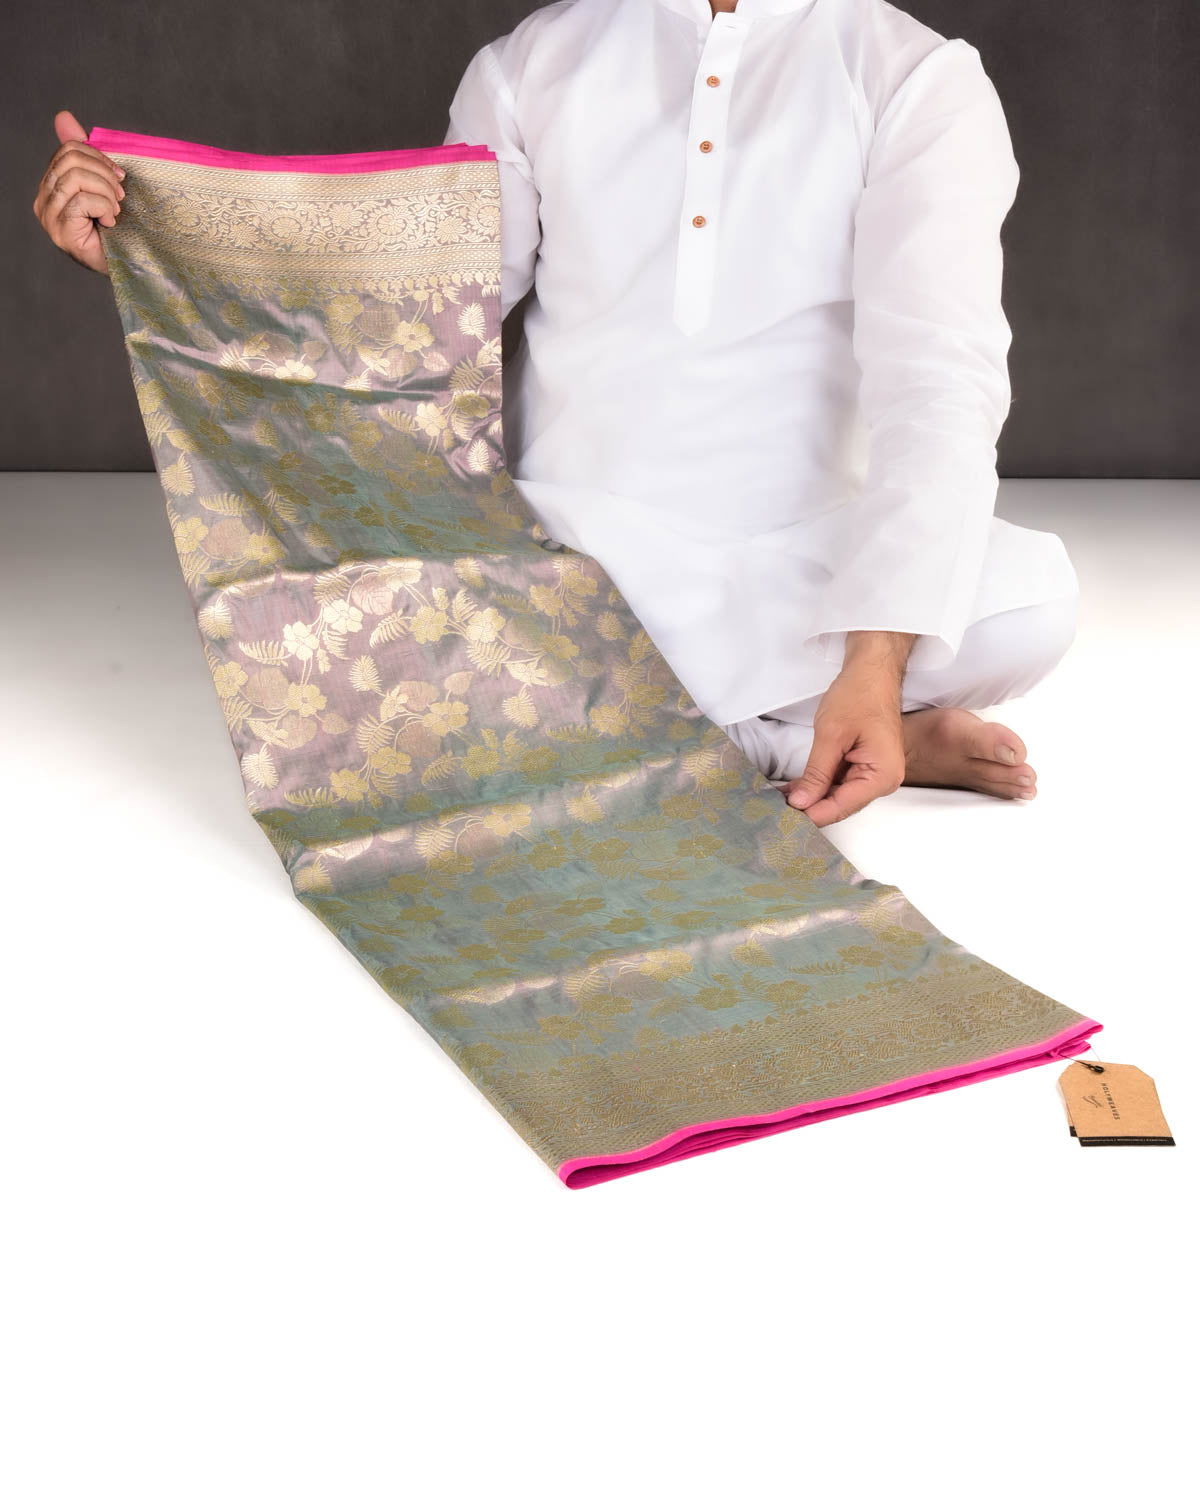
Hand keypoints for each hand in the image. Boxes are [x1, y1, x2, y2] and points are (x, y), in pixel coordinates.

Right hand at [32, 110, 124, 275]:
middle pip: (72, 160)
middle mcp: (44, 198)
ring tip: (116, 210)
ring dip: (106, 192)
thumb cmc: (117, 227)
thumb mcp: (103, 185)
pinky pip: (81, 200)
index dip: (97, 157)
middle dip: (104, 175)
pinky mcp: (60, 230)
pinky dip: (104, 207)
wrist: (129, 264)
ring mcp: (49, 216)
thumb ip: (86, 155)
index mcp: (52, 184)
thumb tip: (63, 116)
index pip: (68, 150)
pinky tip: (109, 222)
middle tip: (121, 196)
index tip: (119, 176)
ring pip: (76, 178)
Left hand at [783, 631, 914, 826]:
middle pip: (840, 804)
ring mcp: (873, 773)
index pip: (842, 806)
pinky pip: (838, 782)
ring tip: (779, 800)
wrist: (871, 672)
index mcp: (882, 776)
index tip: (784, 820)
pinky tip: (794, 788)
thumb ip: (817, 773)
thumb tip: (802, 802)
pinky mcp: (863, 766)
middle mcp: (882, 780)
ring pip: (836, 795)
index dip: (812, 814)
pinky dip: (817, 783)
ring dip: (810, 795)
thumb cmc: (860, 695)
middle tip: (776, 811)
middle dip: (809, 806)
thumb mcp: (831, 735)